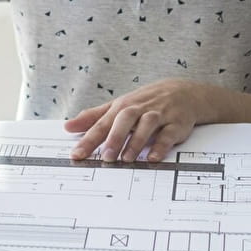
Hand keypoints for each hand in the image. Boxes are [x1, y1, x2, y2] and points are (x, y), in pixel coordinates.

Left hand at [64, 79, 205, 161]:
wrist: (182, 92)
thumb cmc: (144, 102)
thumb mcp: (117, 106)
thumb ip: (93, 117)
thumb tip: (68, 127)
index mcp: (122, 106)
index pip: (102, 123)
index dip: (89, 139)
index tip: (77, 154)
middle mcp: (139, 109)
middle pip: (124, 120)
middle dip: (114, 137)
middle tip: (105, 157)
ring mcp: (158, 115)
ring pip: (146, 125)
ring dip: (137, 141)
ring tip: (126, 159)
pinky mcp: (176, 124)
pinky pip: (168, 134)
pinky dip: (161, 145)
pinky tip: (153, 156)